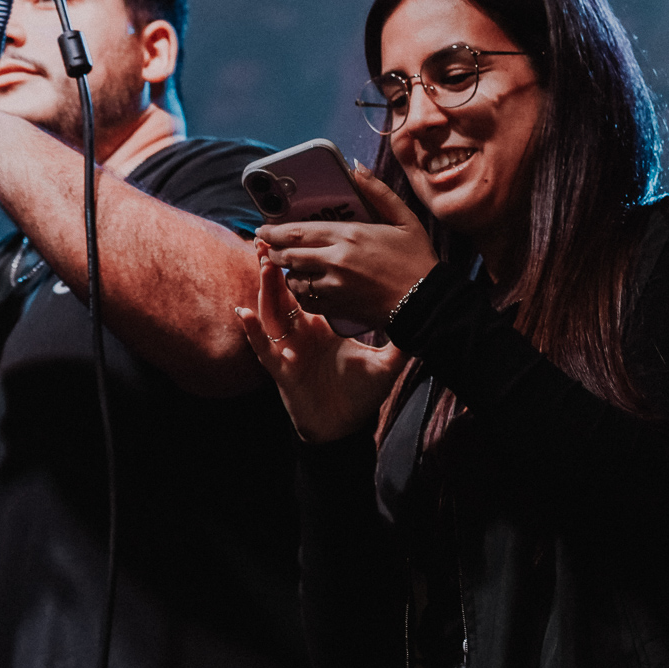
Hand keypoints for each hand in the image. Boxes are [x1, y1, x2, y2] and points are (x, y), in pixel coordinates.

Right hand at [237, 247, 406, 442]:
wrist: (345, 428)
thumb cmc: (360, 395)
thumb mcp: (384, 364)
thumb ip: (399, 342)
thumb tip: (421, 319)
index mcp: (323, 326)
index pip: (309, 291)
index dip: (302, 268)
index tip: (302, 241)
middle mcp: (302, 333)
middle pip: (284, 293)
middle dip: (277, 267)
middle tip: (271, 239)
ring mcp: (288, 349)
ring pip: (271, 313)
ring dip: (266, 290)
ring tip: (263, 265)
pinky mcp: (281, 369)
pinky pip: (264, 348)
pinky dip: (254, 331)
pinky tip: (247, 314)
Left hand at [255, 165, 438, 329]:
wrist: (426, 302)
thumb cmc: (417, 260)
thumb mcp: (403, 219)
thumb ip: (377, 192)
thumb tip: (356, 168)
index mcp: (349, 235)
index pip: (297, 231)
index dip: (274, 231)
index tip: (262, 229)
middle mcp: (336, 261)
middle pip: (288, 256)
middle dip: (274, 251)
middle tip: (268, 247)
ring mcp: (334, 287)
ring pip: (294, 279)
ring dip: (288, 273)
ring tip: (289, 267)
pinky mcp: (338, 307)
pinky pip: (307, 300)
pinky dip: (302, 294)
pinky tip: (307, 287)